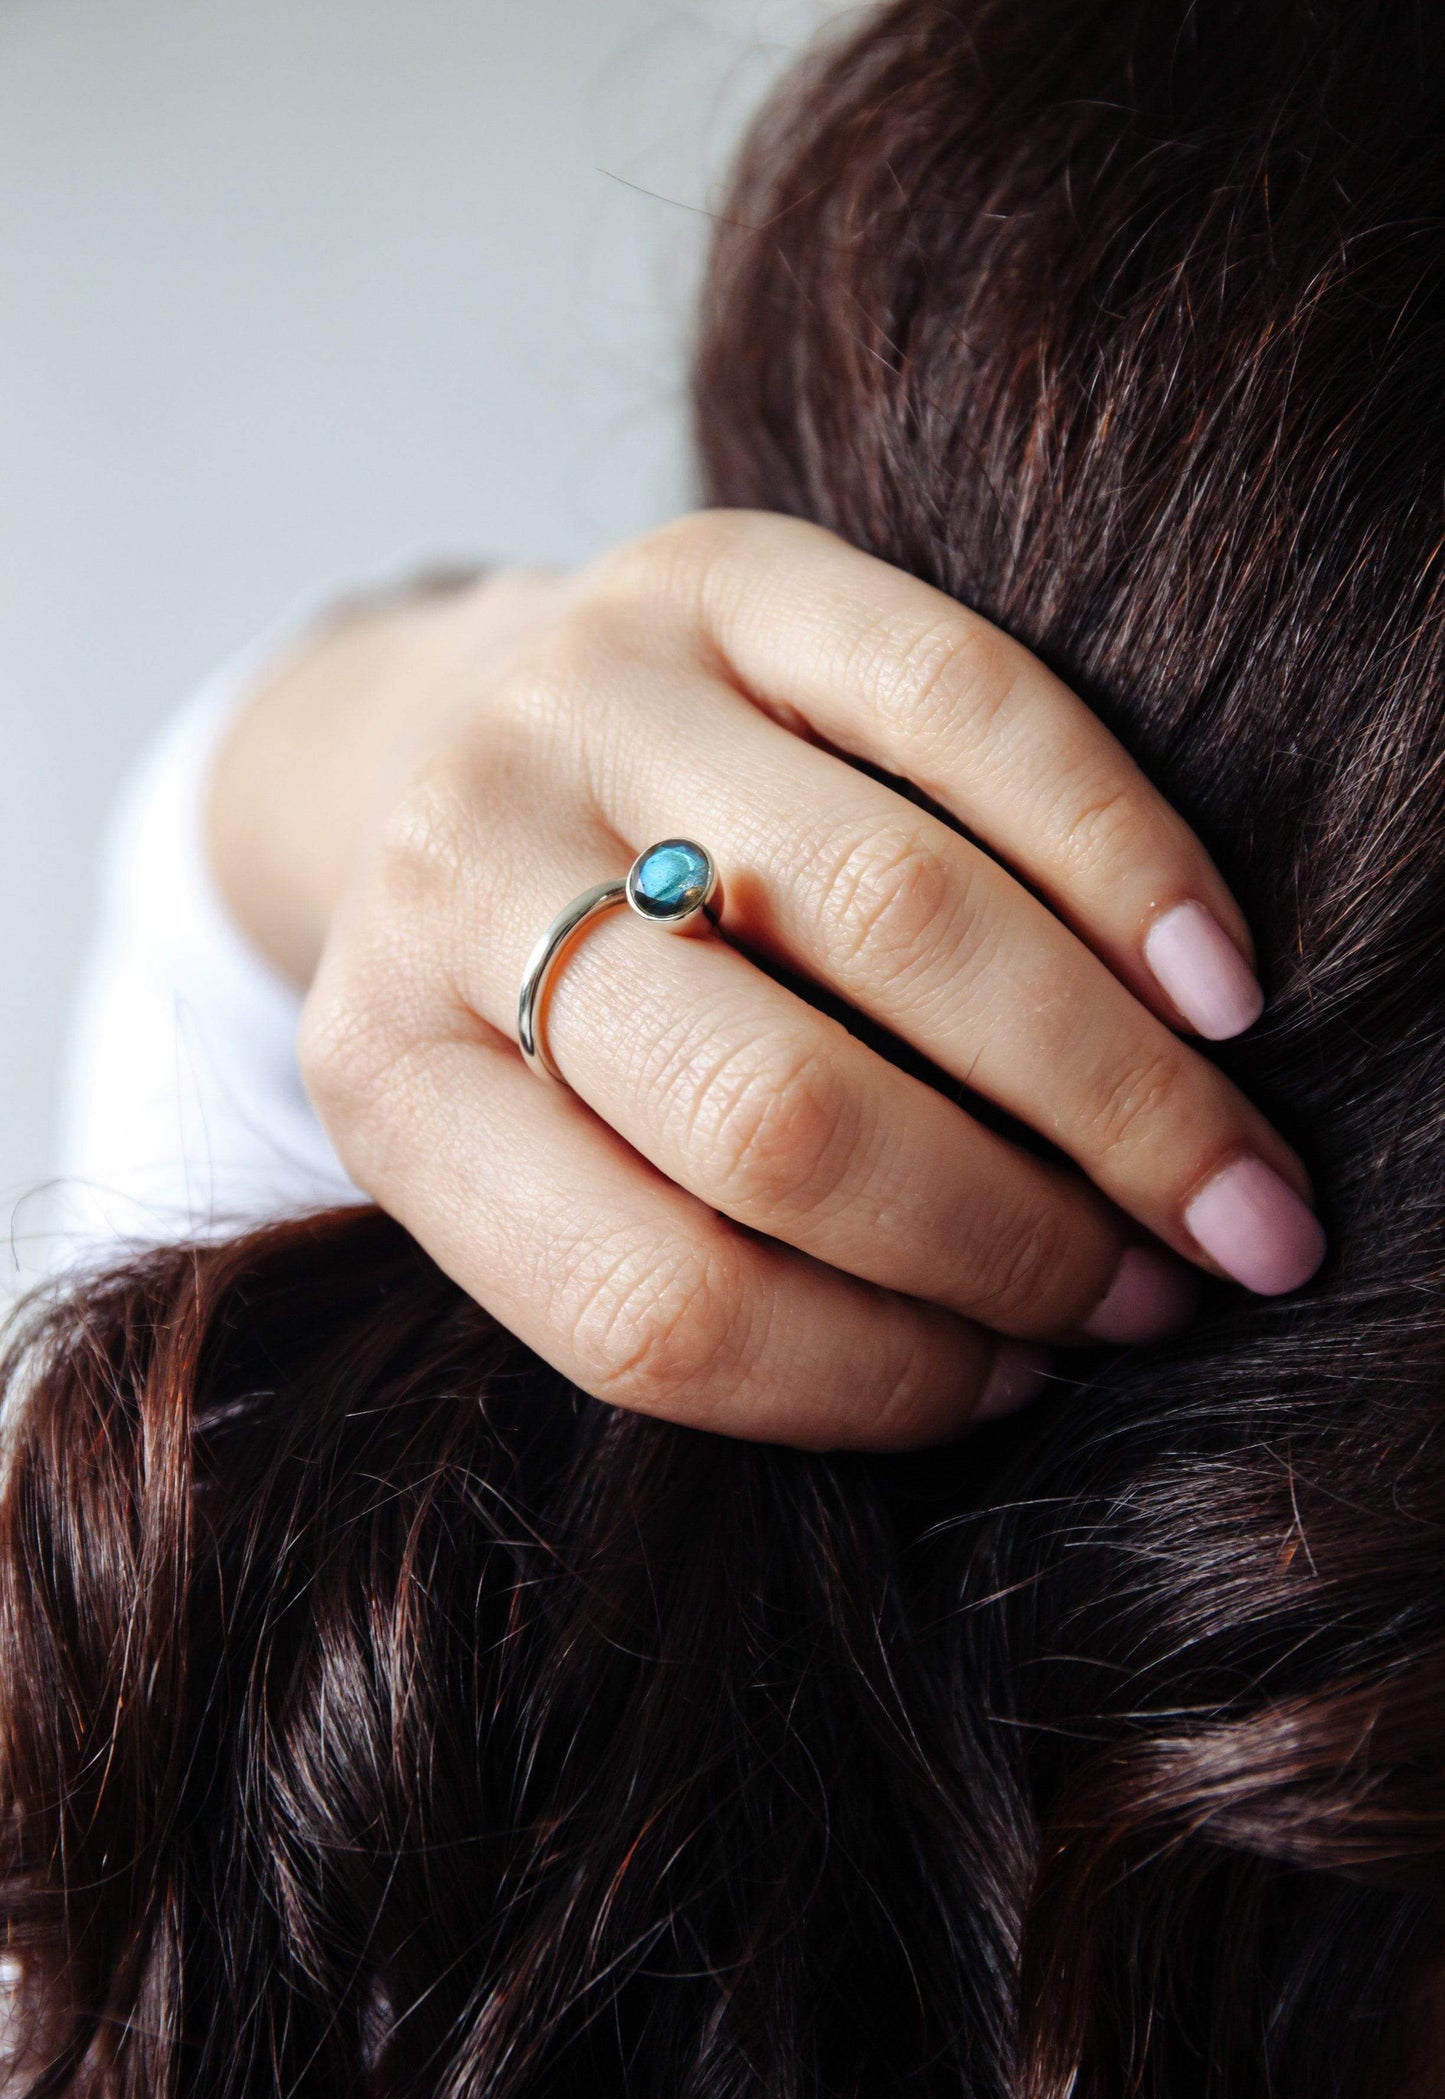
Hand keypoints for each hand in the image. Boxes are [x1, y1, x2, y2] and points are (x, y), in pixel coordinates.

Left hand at [211, 512, 1323, 1448]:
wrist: (461, 729)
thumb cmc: (554, 1001)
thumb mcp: (544, 1150)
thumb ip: (703, 1255)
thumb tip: (1009, 1352)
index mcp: (389, 1079)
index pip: (644, 1302)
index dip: (870, 1379)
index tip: (1016, 1385)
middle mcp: (454, 876)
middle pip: (775, 1115)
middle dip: (1015, 1238)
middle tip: (1168, 1298)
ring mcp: (581, 700)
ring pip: (894, 911)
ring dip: (1111, 1085)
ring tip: (1234, 1190)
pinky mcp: (717, 567)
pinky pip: (960, 704)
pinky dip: (1118, 861)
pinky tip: (1217, 989)